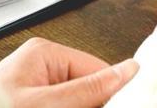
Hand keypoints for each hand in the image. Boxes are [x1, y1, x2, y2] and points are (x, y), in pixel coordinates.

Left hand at [0, 37, 137, 107]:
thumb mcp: (47, 104)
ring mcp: (33, 91)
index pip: (96, 68)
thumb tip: (127, 71)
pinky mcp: (29, 103)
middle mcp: (38, 69)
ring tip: (56, 107)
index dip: (111, 92)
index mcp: (43, 54)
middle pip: (86, 88)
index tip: (124, 105)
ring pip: (74, 101)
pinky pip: (58, 105)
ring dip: (78, 106)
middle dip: (91, 104)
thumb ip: (88, 89)